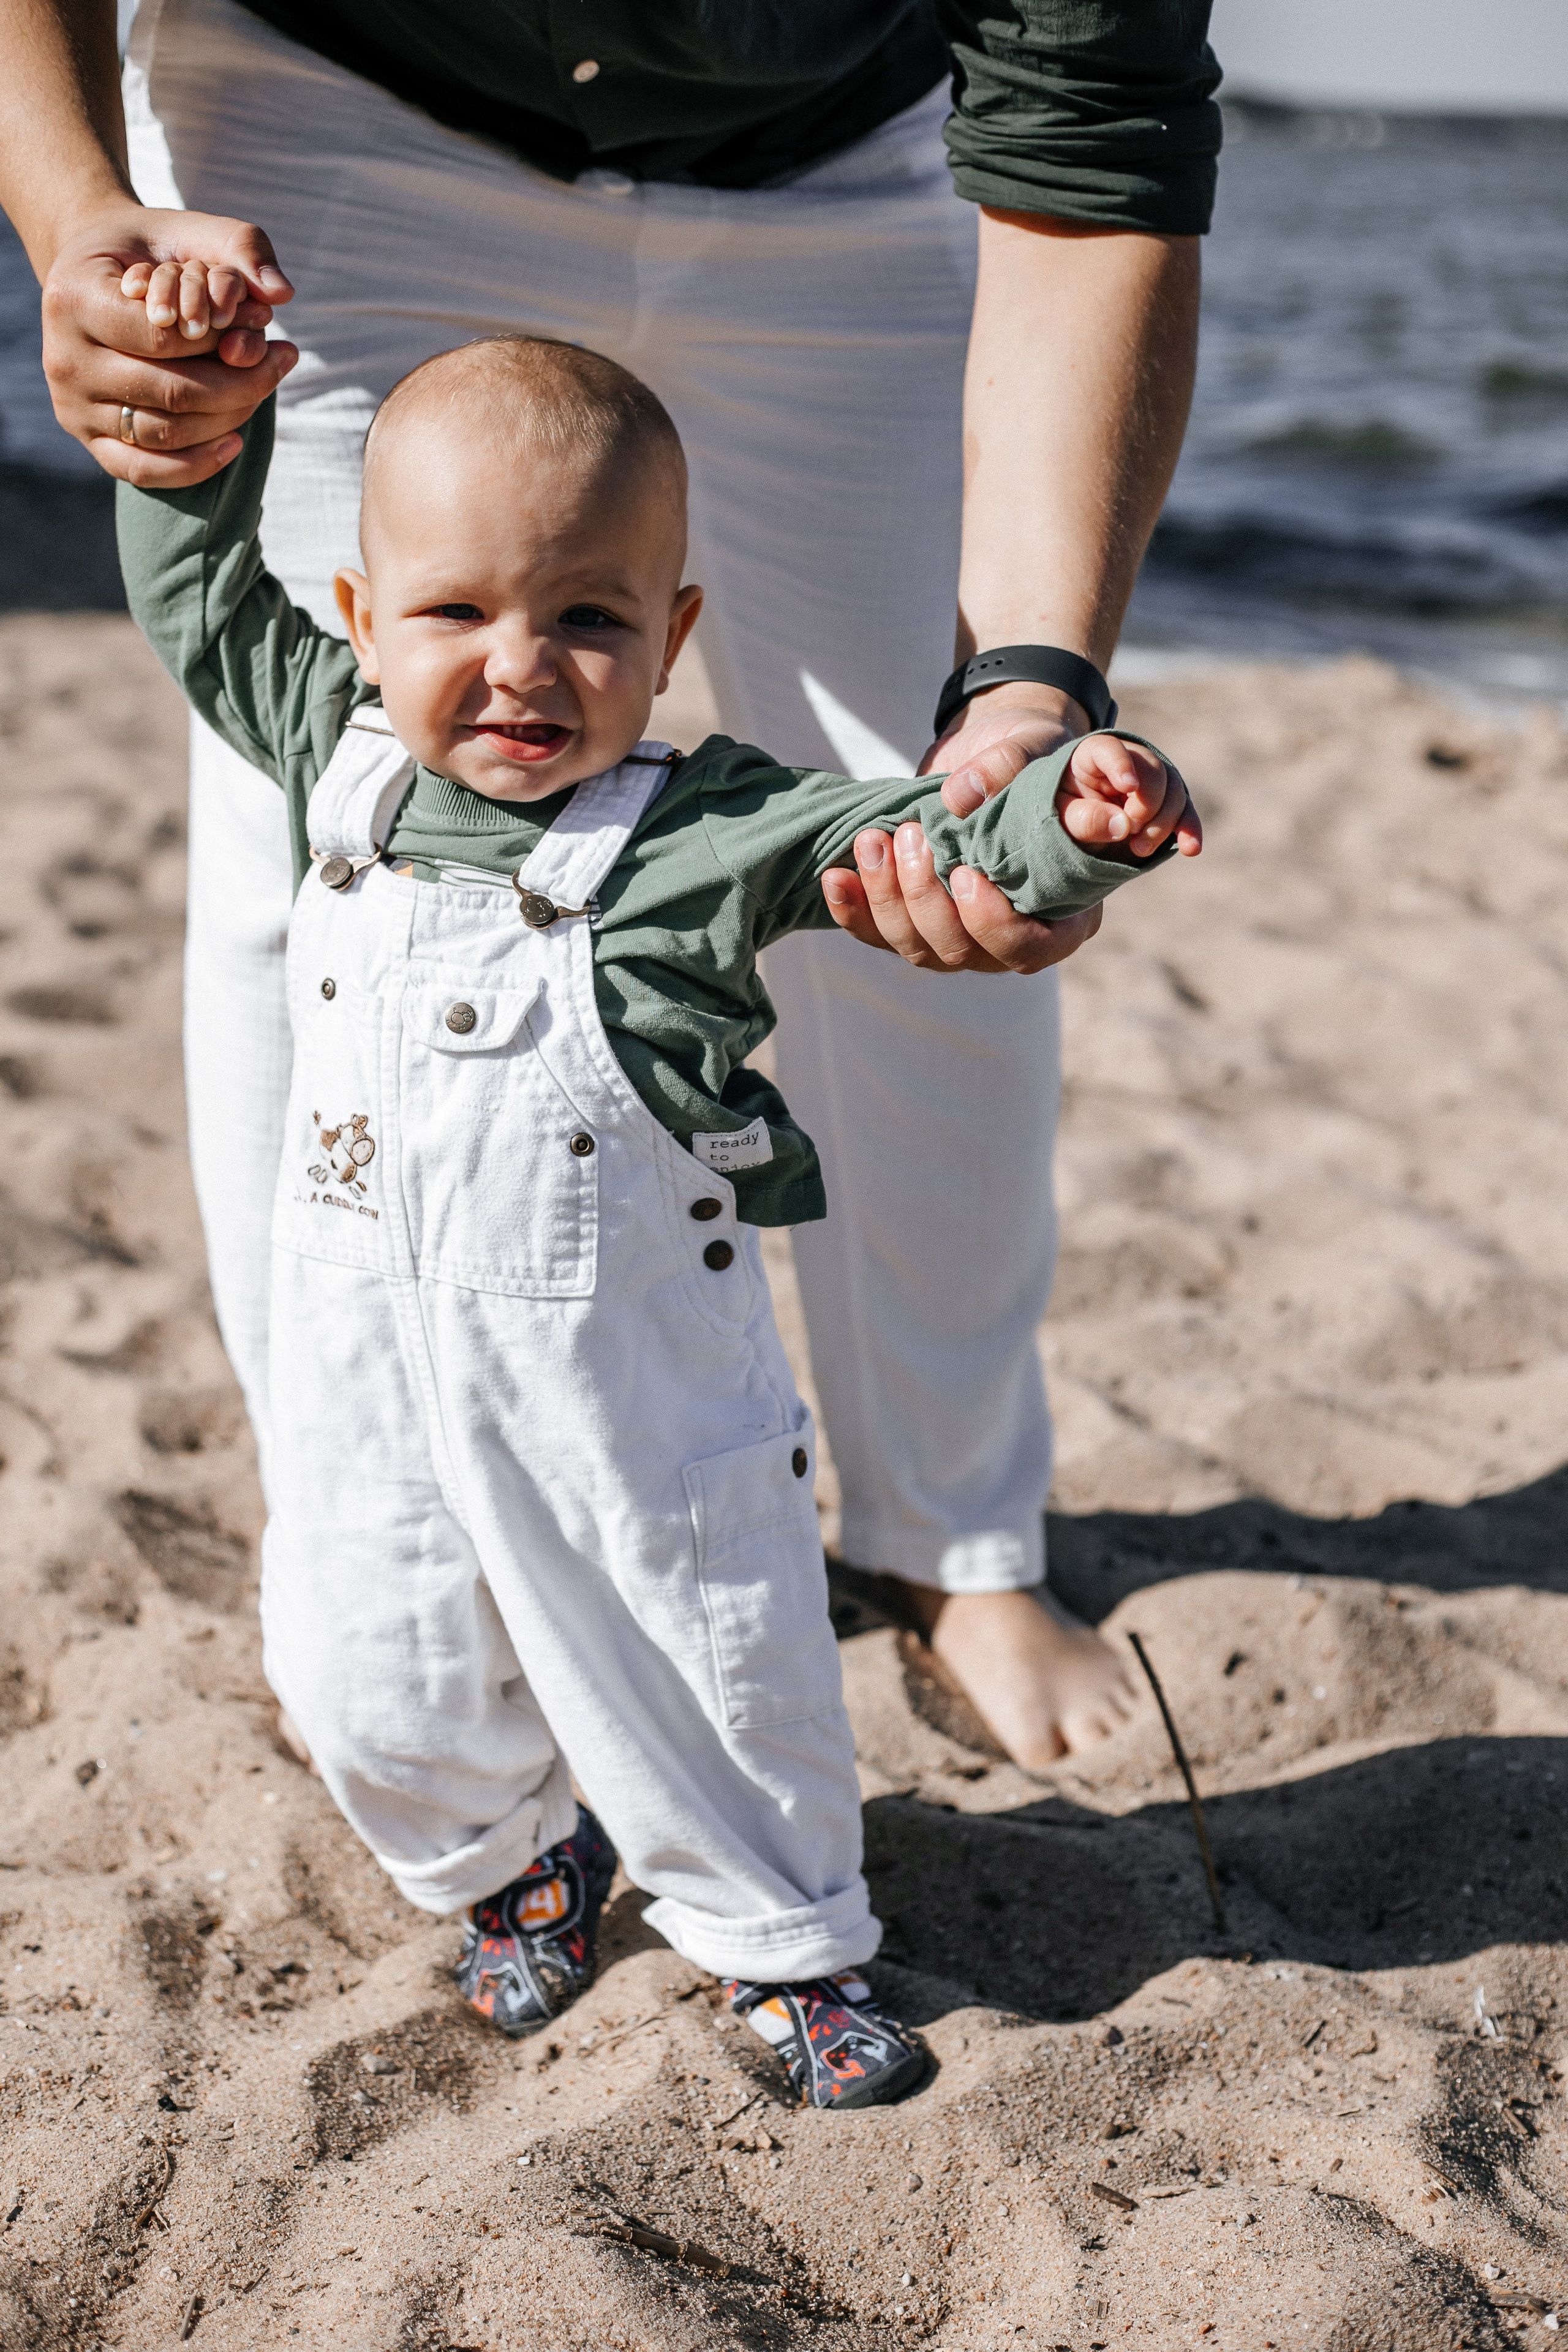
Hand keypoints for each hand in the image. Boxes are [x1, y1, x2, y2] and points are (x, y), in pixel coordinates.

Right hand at [41, 202, 297, 484]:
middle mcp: (64, 357)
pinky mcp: (89, 439)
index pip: (162, 337)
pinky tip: (235, 441)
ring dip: (229, 417)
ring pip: (166, 433)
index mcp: (73, 296)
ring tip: (264, 386)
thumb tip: (282, 293)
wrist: (97, 277)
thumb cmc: (149, 251)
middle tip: (282, 359)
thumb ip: (241, 244)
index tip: (260, 322)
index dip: (219, 337)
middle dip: (239, 381)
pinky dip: (197, 464)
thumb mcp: (188, 227)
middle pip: (170, 392)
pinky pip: (144, 471)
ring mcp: (72, 405)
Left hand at [819, 681, 1098, 971]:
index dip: (992, 924)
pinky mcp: (915, 921)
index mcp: (1061, 912)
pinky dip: (853, 909)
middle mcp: (1011, 937)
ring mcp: (960, 935)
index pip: (1029, 949)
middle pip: (961, 952)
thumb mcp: (1035, 749)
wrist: (990, 753)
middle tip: (909, 836)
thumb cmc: (1030, 755)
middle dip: (924, 899)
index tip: (963, 873)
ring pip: (916, 949)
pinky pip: (879, 936)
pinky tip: (836, 875)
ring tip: (871, 839)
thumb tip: (959, 796)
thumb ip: (1013, 769)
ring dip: (886, 898)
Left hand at [1057, 733, 1201, 858]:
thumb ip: (1086, 820)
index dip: (1122, 765)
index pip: (1110, 750)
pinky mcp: (1167, 801)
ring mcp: (1152, 778)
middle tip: (1129, 833)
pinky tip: (1190, 849)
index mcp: (1093, 754)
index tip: (1128, 786)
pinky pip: (1185, 810)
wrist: (1076, 823)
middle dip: (1146, 807)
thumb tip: (1122, 826)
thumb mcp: (1062, 817)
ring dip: (1163, 824)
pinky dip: (1189, 829)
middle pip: (1153, 772)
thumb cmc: (1065, 812)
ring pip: (1174, 791)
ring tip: (1139, 849)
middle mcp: (1130, 759)